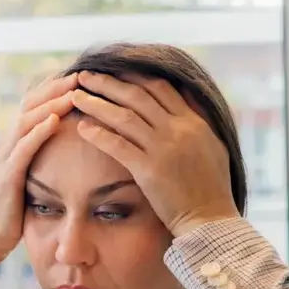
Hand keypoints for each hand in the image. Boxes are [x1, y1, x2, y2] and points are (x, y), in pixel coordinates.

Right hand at [0, 73, 76, 288]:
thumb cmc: (14, 211)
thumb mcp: (31, 177)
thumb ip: (43, 158)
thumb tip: (68, 146)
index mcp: (14, 141)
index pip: (35, 104)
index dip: (57, 88)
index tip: (82, 76)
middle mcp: (7, 143)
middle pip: (31, 103)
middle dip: (57, 87)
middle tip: (83, 73)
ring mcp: (4, 158)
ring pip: (27, 120)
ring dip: (51, 103)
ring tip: (73, 90)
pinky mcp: (7, 176)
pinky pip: (23, 148)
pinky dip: (39, 131)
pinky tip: (55, 119)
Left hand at [69, 71, 239, 236]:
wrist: (211, 219)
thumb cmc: (212, 188)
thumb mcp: (213, 146)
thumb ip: (198, 121)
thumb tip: (187, 99)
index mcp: (193, 121)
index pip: (160, 87)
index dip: (133, 76)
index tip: (113, 69)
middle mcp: (178, 129)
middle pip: (137, 95)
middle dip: (108, 83)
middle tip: (85, 75)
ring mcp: (163, 148)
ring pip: (124, 116)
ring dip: (96, 103)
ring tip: (75, 96)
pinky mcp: (149, 170)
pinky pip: (118, 145)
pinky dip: (98, 134)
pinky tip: (82, 128)